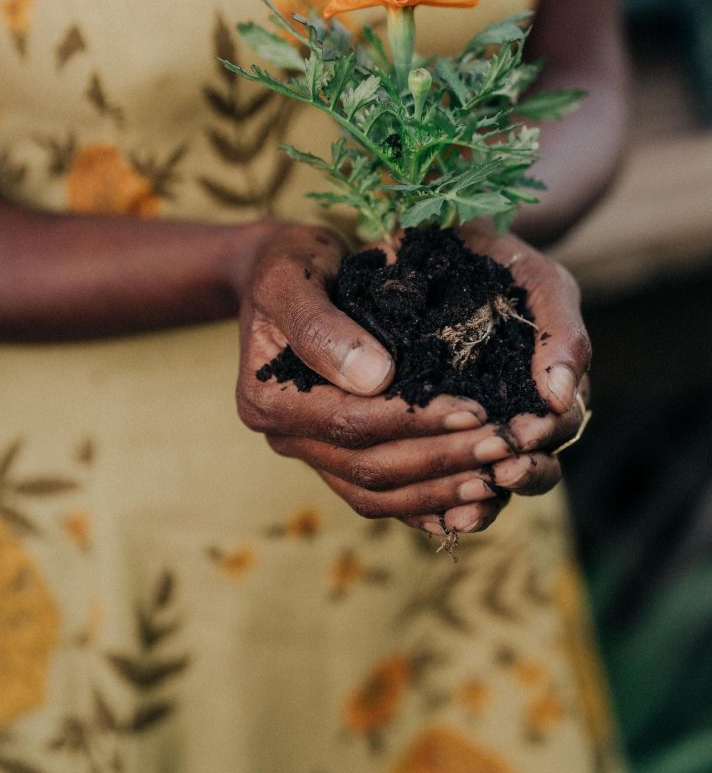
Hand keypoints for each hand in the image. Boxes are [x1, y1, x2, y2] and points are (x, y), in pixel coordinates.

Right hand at [236, 224, 550, 539]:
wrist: (284, 273)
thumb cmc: (292, 264)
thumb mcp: (293, 275)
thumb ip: (321, 327)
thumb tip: (374, 379)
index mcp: (267, 399)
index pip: (350, 422)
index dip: (415, 420)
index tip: (476, 409)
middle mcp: (285, 438)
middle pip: (369, 467)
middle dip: (442, 459)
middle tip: (504, 445)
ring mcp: (312, 455)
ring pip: (379, 494)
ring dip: (443, 492)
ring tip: (501, 475)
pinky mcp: (338, 462)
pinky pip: (384, 499)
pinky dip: (430, 508)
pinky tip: (478, 505)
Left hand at [448, 226, 591, 502]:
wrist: (436, 245)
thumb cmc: (498, 262)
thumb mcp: (541, 284)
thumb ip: (560, 333)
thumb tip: (560, 394)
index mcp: (544, 386)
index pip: (560, 426)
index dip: (546, 436)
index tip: (528, 434)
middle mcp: (514, 413)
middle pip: (533, 464)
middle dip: (522, 470)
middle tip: (503, 467)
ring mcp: (474, 427)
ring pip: (490, 481)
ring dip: (487, 488)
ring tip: (477, 486)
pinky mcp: (429, 433)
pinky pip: (445, 482)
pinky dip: (448, 500)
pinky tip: (443, 509)